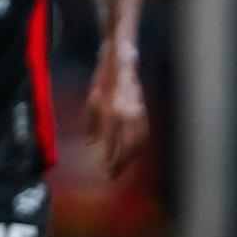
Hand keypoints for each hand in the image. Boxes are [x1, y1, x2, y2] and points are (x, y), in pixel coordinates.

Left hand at [86, 53, 148, 176]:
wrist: (122, 61)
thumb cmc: (103, 81)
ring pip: (140, 142)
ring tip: (123, 168)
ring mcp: (140, 113)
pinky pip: (146, 133)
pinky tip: (135, 154)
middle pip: (128, 146)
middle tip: (113, 175)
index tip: (105, 168)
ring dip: (132, 157)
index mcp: (113, 112)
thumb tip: (90, 144)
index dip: (110, 157)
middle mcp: (129, 115)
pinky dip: (141, 146)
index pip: (112, 141)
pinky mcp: (145, 111)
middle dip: (122, 162)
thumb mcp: (92, 101)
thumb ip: (92, 124)